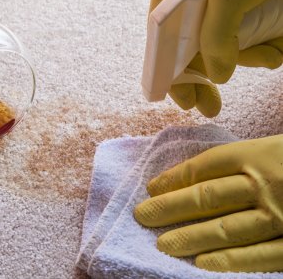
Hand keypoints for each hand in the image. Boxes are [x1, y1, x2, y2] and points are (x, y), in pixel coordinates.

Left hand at [134, 135, 282, 271]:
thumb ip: (235, 160)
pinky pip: (257, 255)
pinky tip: (200, 263)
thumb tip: (192, 177)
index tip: (152, 188)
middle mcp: (263, 184)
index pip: (202, 167)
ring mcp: (280, 215)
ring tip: (161, 244)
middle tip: (142, 216)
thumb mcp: (267, 148)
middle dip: (169, 208)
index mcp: (255, 154)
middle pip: (205, 197)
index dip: (174, 178)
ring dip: (189, 237)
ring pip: (224, 228)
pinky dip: (227, 261)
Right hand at [150, 0, 282, 116]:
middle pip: (188, 53)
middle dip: (203, 81)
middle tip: (209, 107)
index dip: (170, 78)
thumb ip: (216, 37)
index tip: (184, 102)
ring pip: (220, 48)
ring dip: (245, 60)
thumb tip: (219, 75)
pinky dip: (260, 48)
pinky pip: (242, 39)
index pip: (162, 47)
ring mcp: (215, 9)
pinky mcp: (239, 11)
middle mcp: (190, 6)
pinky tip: (273, 49)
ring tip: (269, 58)